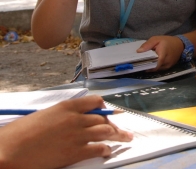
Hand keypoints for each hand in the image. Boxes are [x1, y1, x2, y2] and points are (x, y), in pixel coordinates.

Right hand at [0, 95, 132, 168]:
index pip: (95, 101)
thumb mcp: (42, 116)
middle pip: (103, 118)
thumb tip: (70, 121)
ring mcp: (77, 135)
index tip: (111, 112)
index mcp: (66, 107)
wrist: (9, 151)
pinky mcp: (74, 152)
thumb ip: (60, 116)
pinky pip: (98, 148)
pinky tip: (108, 151)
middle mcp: (75, 118)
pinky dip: (105, 149)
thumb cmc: (18, 135)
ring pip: (105, 131)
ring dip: (117, 135)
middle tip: (120, 129)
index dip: (105, 107)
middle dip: (113, 124)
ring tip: (125, 137)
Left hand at [137, 36, 183, 70]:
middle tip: (140, 62)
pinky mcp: (168, 67)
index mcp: (163, 54)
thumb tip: (138, 52)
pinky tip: (152, 62)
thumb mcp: (156, 39)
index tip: (138, 63)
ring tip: (145, 62)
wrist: (180, 44)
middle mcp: (166, 62)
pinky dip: (155, 66)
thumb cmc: (168, 41)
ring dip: (150, 66)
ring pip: (156, 69)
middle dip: (146, 65)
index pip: (154, 64)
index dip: (146, 65)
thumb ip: (147, 45)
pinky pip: (159, 68)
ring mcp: (168, 66)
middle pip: (153, 67)